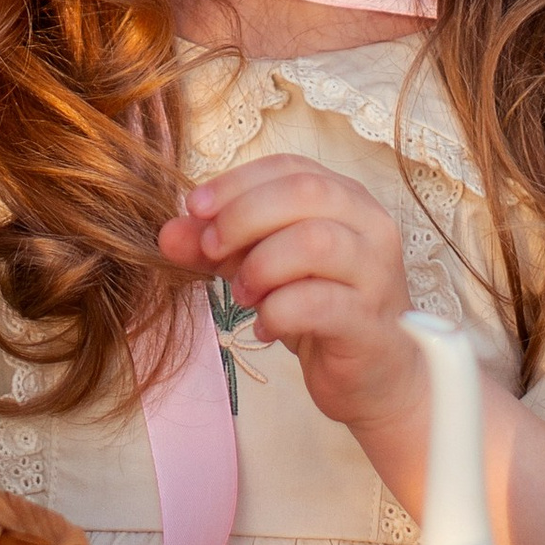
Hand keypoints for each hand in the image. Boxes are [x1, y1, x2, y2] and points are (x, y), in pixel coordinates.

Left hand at [158, 155, 425, 450]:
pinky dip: (278, 312)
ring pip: (315, 242)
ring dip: (262, 264)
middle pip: (305, 192)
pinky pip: (319, 303)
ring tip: (243, 294)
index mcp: (347, 199)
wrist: (376, 378)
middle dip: (244, 215)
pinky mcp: (369, 322)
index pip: (290, 167)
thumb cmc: (322, 311)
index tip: (195, 208)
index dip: (236, 182)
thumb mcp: (263, 270)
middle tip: (211, 250)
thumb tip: (168, 233)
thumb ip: (220, 247)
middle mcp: (370, 226)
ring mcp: (376, 274)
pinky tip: (265, 327)